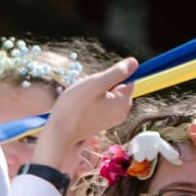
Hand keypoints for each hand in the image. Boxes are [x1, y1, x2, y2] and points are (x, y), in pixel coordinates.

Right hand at [33, 57, 137, 172]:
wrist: (60, 132)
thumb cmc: (75, 107)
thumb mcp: (96, 84)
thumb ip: (116, 73)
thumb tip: (134, 62)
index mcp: (125, 101)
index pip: (127, 79)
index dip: (111, 76)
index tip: (97, 82)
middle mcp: (123, 111)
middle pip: (116, 86)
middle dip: (100, 84)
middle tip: (86, 91)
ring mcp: (113, 118)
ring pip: (106, 94)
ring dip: (93, 92)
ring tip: (81, 99)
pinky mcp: (103, 121)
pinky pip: (99, 103)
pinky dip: (90, 101)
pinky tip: (80, 106)